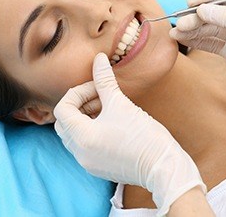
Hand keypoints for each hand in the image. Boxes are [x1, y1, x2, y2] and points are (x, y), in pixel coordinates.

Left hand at [54, 53, 205, 215]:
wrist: (163, 166)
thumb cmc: (144, 135)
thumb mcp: (121, 104)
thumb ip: (105, 80)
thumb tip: (99, 58)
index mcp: (82, 137)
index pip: (62, 109)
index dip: (78, 93)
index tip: (97, 88)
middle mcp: (80, 153)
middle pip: (64, 123)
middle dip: (79, 105)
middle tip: (100, 97)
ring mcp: (88, 163)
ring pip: (74, 135)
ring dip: (86, 118)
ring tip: (108, 109)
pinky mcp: (99, 167)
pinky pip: (85, 146)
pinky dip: (92, 131)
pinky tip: (112, 124)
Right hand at [170, 0, 225, 161]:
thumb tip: (202, 9)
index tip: (191, 2)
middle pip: (215, 11)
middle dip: (196, 16)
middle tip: (180, 24)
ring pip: (209, 27)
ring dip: (192, 29)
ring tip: (176, 33)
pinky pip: (209, 41)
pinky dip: (196, 40)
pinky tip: (183, 39)